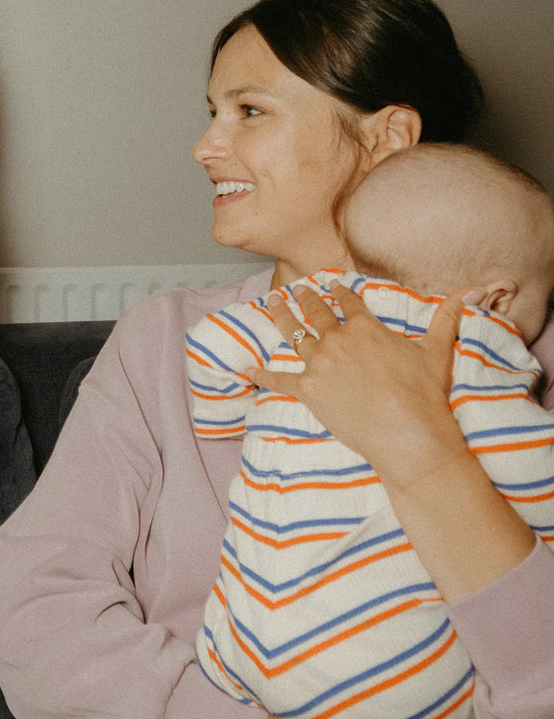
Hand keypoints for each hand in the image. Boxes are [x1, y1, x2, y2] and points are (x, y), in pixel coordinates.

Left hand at [249, 283, 468, 486]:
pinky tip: (248, 370)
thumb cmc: (425, 394)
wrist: (408, 434)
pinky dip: (261, 376)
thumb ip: (447, 318)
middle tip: (294, 289)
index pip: (349, 302)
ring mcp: (320, 364)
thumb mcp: (437, 350)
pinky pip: (278, 381)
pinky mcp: (308, 390)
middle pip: (317, 312)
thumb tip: (470, 292)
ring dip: (282, 318)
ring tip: (272, 304)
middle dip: (305, 298)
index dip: (339, 291)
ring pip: (294, 335)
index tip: (332, 285)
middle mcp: (337, 339)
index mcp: (366, 327)